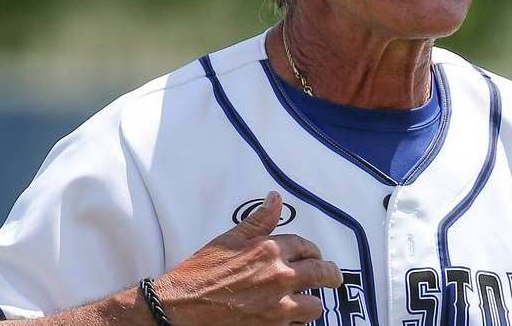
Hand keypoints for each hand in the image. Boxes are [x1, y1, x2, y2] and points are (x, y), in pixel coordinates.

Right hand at [155, 191, 342, 325]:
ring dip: (311, 302)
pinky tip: (287, 318)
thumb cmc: (199, 274)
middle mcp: (279, 278)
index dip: (313, 251)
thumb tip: (276, 199)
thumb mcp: (228, 240)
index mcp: (269, 251)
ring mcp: (278, 308)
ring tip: (306, 300)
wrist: (180, 310)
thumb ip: (258, 222)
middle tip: (332, 277)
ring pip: (314, 306)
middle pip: (323, 274)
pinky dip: (295, 322)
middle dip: (330, 275)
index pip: (307, 246)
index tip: (314, 255)